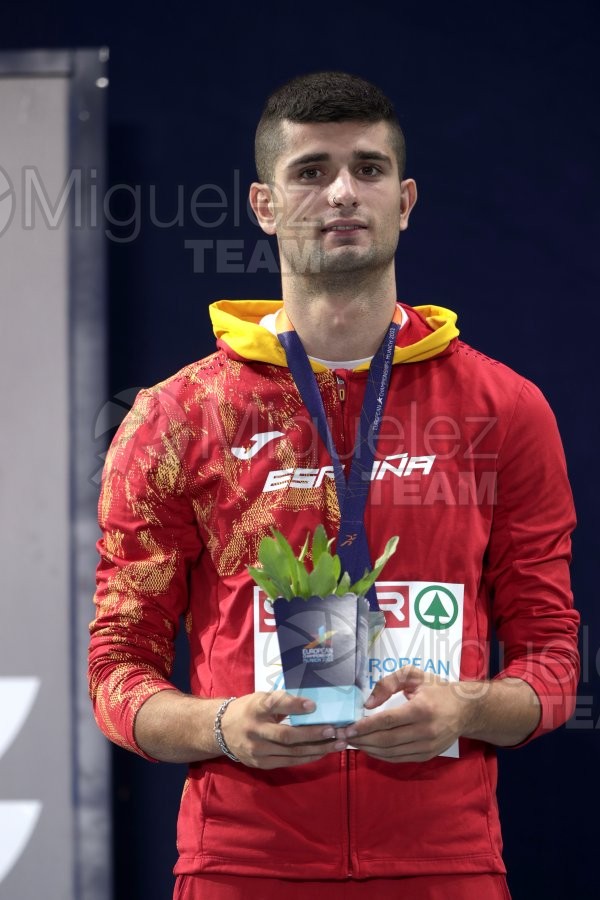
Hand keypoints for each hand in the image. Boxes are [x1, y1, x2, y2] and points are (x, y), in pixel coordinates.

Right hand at [220, 691, 347, 768]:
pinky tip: (322, 752)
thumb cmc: (248, 710)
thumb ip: (281, 700)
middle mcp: (255, 730)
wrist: (222, 731)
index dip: (295, 705)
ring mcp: (258, 750)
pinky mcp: (261, 764)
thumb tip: (311, 704)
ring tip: (338, 744)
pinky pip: (289, 762)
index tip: (313, 705)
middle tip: (336, 731)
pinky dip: (308, 757)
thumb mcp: (260, 698)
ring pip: (292, 752)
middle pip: (287, 735)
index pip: (276, 705)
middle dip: (314, 734)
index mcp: (256, 708)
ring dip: (318, 749)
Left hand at [335, 667, 468, 761]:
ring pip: (391, 753)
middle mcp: (425, 731)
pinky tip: (369, 748)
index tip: (348, 727)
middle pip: (386, 740)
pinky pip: (399, 759)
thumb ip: (388, 683)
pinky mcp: (427, 756)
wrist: (465, 709)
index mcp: (421, 709)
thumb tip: (368, 703)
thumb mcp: (413, 675)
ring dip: (369, 749)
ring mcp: (427, 746)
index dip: (365, 726)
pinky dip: (381, 756)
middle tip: (343, 736)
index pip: (387, 721)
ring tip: (352, 742)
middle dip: (362, 740)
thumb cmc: (437, 688)